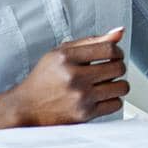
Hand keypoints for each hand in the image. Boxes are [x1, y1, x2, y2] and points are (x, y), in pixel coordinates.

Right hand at [5, 28, 128, 125]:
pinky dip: (113, 100)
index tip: (114, 55)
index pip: (109, 49)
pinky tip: (101, 97)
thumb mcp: (61, 52)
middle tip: (109, 70)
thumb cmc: (44, 78)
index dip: (117, 51)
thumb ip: (92, 41)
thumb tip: (120, 32)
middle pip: (118, 67)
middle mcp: (73, 77)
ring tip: (107, 83)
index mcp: (66, 58)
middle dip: (118, 67)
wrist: (25, 107)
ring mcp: (80, 97)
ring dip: (118, 84)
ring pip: (122, 87)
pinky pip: (116, 105)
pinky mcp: (84, 115)